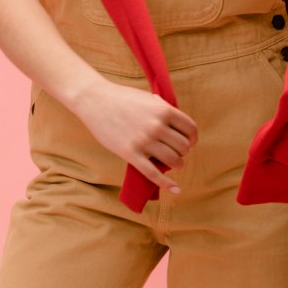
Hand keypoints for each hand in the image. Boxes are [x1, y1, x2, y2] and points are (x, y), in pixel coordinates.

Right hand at [75, 77, 198, 192]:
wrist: (95, 100)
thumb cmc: (122, 98)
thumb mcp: (148, 99)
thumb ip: (164, 111)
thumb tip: (177, 126)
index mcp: (164, 110)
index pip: (190, 129)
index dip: (192, 138)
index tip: (189, 142)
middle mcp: (156, 126)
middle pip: (183, 147)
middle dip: (183, 151)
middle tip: (176, 152)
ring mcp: (144, 141)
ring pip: (173, 160)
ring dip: (177, 164)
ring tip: (174, 164)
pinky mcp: (131, 154)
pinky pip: (153, 174)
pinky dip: (167, 184)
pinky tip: (176, 189)